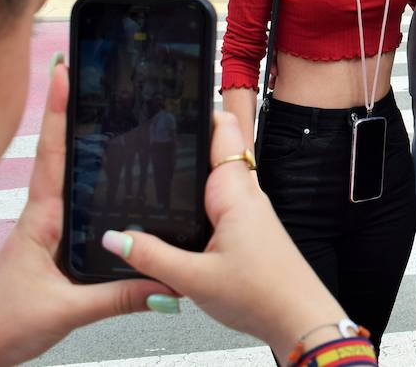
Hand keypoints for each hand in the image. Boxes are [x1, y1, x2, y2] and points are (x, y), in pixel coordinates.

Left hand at [0, 57, 172, 366]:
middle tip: (94, 72)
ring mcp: (48, 227)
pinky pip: (78, 201)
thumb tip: (167, 283)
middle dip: (76, 110)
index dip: (60, 110)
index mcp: (42, 219)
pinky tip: (112, 174)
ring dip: (83, 139)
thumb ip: (118, 295)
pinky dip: (92, 178)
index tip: (66, 69)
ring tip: (107, 106)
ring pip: (70, 174)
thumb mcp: (65, 311)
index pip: (53, 153)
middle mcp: (44, 215)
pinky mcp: (54, 243)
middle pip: (63, 151)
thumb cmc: (1, 326)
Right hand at [105, 111, 346, 351]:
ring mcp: (249, 210)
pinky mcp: (248, 228)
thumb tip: (116, 238)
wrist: (299, 319)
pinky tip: (181, 209)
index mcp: (234, 193)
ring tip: (157, 163)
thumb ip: (152, 257)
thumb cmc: (263, 295)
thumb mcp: (195, 279)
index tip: (173, 97)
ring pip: (217, 177)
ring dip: (192, 169)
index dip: (200, 109)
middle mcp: (245, 195)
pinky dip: (200, 196)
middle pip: (215, 150)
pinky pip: (221, 200)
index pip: (223, 130)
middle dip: (186, 138)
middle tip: (149, 128)